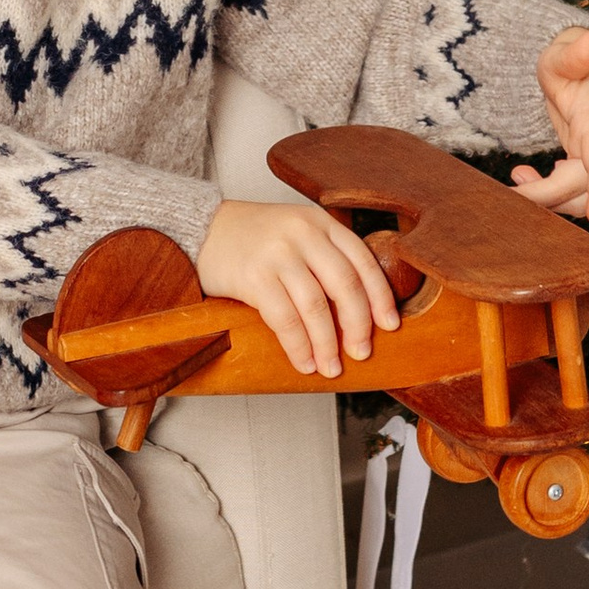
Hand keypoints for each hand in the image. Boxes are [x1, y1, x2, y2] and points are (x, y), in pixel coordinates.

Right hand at [197, 194, 399, 379]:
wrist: (199, 229)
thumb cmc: (252, 239)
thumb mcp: (295, 232)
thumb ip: (325, 256)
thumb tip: (360, 310)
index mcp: (319, 222)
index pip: (363, 260)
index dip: (381, 296)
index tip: (390, 325)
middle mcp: (302, 233)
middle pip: (345, 285)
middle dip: (358, 325)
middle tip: (361, 352)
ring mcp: (277, 253)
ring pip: (316, 307)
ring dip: (327, 344)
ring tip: (331, 366)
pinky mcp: (253, 276)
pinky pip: (284, 319)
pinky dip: (298, 346)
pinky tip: (303, 362)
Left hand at [509, 26, 588, 228]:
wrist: (579, 71)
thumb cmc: (569, 63)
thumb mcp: (562, 56)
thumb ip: (575, 53)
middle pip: (581, 189)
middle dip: (546, 196)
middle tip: (508, 191)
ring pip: (577, 200)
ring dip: (545, 196)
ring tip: (517, 175)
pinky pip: (574, 197)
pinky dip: (548, 194)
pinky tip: (526, 176)